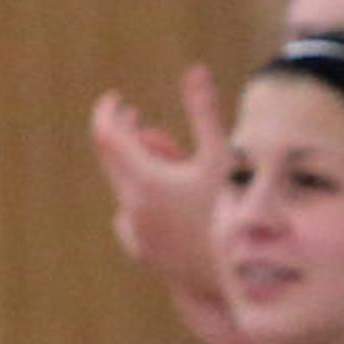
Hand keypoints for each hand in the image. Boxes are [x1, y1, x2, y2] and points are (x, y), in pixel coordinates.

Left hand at [90, 65, 228, 300]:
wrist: (235, 273)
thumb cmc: (235, 210)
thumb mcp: (223, 156)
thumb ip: (203, 112)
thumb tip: (195, 70)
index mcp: (145, 179)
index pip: (107, 133)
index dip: (109, 111)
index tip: (118, 99)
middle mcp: (131, 205)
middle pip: (111, 159)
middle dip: (122, 135)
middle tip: (137, 119)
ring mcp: (134, 230)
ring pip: (123, 187)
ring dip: (136, 166)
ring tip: (162, 157)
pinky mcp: (141, 249)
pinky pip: (132, 214)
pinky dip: (142, 198)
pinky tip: (166, 202)